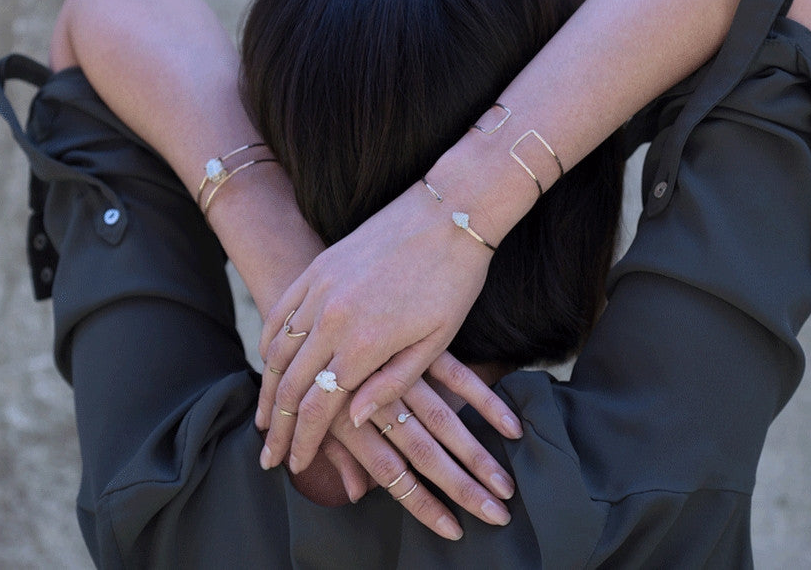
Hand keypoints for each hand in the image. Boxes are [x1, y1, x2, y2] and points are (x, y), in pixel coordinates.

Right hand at [254, 182, 502, 471]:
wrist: (449, 212)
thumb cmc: (453, 282)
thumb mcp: (435, 342)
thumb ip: (392, 384)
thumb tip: (352, 419)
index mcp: (365, 342)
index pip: (319, 406)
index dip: (304, 440)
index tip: (295, 465)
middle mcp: (332, 317)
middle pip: (290, 385)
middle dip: (278, 427)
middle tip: (270, 456)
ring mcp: (320, 288)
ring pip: (278, 350)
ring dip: (268, 389)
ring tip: (267, 419)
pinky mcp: (317, 267)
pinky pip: (281, 313)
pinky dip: (270, 345)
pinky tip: (271, 366)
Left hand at [270, 352, 522, 539]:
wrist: (299, 280)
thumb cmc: (307, 353)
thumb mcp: (323, 412)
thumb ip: (340, 450)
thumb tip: (352, 494)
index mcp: (347, 417)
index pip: (391, 473)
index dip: (422, 504)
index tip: (454, 529)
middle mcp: (375, 396)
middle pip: (424, 452)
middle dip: (460, 487)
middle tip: (497, 517)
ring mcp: (400, 366)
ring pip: (445, 420)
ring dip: (477, 454)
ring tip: (507, 485)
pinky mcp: (418, 338)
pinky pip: (458, 374)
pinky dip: (484, 400)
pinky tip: (511, 426)